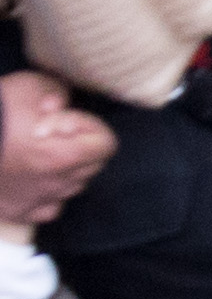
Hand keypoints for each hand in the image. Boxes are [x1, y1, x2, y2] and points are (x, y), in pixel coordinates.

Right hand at [0, 72, 111, 228]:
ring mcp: (38, 201)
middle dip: (80, 145)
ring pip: (72, 186)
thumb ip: (57, 93)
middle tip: (49, 133)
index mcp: (64, 155)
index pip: (106, 144)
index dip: (87, 126)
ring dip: (64, 169)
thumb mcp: (28, 85)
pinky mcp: (19, 212)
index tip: (60, 120)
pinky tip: (28, 177)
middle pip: (92, 165)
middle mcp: (57, 184)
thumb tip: (61, 107)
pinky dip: (45, 193)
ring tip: (36, 152)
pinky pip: (48, 207)